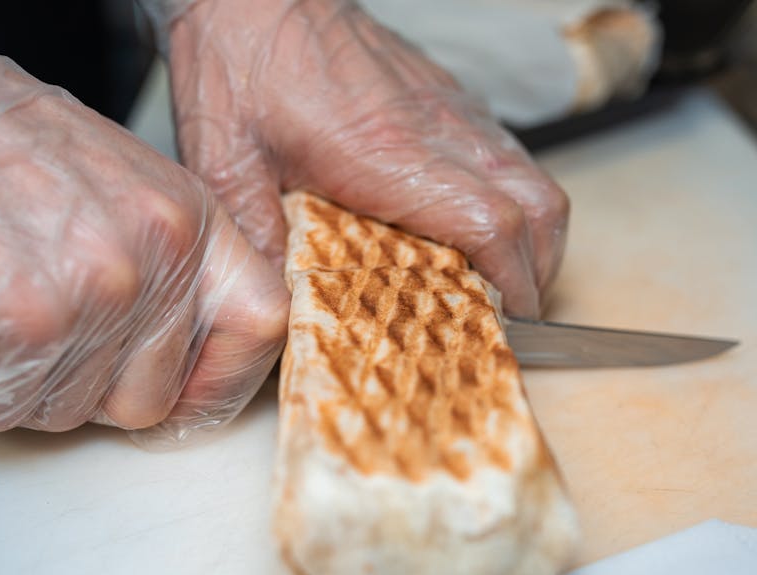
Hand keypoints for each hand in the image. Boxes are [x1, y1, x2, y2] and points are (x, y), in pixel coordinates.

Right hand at [0, 42, 288, 443]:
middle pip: (152, 398)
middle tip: (59, 331)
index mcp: (192, 221)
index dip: (225, 380)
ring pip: (75, 411)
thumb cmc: (16, 150)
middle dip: (99, 389)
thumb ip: (175, 269)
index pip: (261, 326)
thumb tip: (193, 354)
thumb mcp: (132, 189)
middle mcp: (154, 258)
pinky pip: (11, 406)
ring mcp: (93, 294)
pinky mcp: (23, 324)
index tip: (194, 392)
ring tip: (12, 304)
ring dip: (37, 382)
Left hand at [150, 0, 568, 316]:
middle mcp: (436, 129)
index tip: (508, 320)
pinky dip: (514, 198)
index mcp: (388, 156)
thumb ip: (258, 237)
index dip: (514, 281)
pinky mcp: (445, 94)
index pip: (493, 223)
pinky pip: (507, 153)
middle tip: (511, 310)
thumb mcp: (226, 161)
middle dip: (541, 269)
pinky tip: (479, 221)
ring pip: (533, 178)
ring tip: (503, 276)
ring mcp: (448, 107)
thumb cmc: (239, 62)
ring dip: (535, 234)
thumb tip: (277, 303)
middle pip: (538, 206)